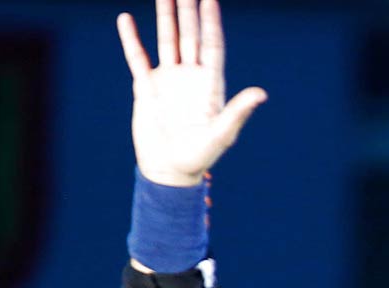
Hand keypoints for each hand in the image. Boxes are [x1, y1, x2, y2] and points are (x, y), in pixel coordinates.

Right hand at [117, 0, 265, 185]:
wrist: (169, 170)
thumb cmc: (200, 156)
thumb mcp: (222, 134)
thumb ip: (238, 111)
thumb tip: (261, 93)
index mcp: (210, 85)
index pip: (211, 44)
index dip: (211, 21)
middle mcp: (190, 77)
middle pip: (190, 35)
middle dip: (188, 10)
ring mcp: (168, 79)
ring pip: (166, 40)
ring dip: (165, 17)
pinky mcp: (146, 87)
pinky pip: (137, 57)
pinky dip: (132, 39)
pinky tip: (127, 19)